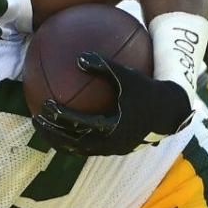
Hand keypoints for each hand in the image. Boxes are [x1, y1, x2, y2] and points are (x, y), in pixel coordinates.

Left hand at [32, 52, 191, 156]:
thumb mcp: (127, 76)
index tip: (45, 105)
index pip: (78, 123)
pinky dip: (73, 140)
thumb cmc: (149, 90)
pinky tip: (63, 129)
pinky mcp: (113, 150)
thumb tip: (78, 57)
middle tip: (36, 119)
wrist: (172, 111)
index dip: (59, 116)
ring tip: (45, 129)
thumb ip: (104, 66)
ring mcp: (111, 150)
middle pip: (72, 142)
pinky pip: (87, 148)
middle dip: (52, 131)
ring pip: (78, 149)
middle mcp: (109, 143)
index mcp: (111, 126)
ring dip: (59, 140)